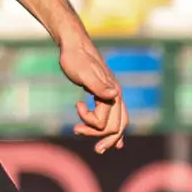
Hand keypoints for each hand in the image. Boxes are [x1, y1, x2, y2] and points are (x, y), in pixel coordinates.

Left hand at [58, 36, 127, 153]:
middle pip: (118, 126)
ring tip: (95, 145)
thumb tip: (115, 95)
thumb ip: (99, 85)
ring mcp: (112, 95)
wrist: (73, 45)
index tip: (76, 117)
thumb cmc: (75, 58)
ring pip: (118, 122)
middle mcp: (115, 94)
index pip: (106, 121)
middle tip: (93, 147)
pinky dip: (116, 130)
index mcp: (111, 91)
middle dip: (105, 138)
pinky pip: (115, 116)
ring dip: (107, 136)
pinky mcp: (105, 94)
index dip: (90, 124)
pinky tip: (116, 142)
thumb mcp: (83, 72)